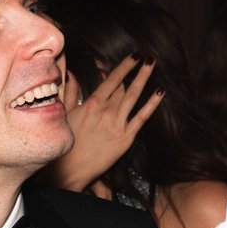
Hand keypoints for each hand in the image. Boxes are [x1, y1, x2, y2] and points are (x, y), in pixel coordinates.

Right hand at [50, 58, 160, 192]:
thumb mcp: (66, 114)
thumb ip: (70, 91)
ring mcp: (118, 124)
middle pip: (123, 86)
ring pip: (134, 95)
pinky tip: (160, 91)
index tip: (133, 56)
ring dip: (144, 77)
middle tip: (146, 58)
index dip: (124, 66)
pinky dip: (152, 103)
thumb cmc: (67, 143)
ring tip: (153, 64)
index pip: (111, 79)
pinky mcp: (125, 138)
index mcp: (92, 103)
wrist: (70, 170)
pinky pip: (142, 117)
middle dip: (135, 70)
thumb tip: (70, 72)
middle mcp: (106, 111)